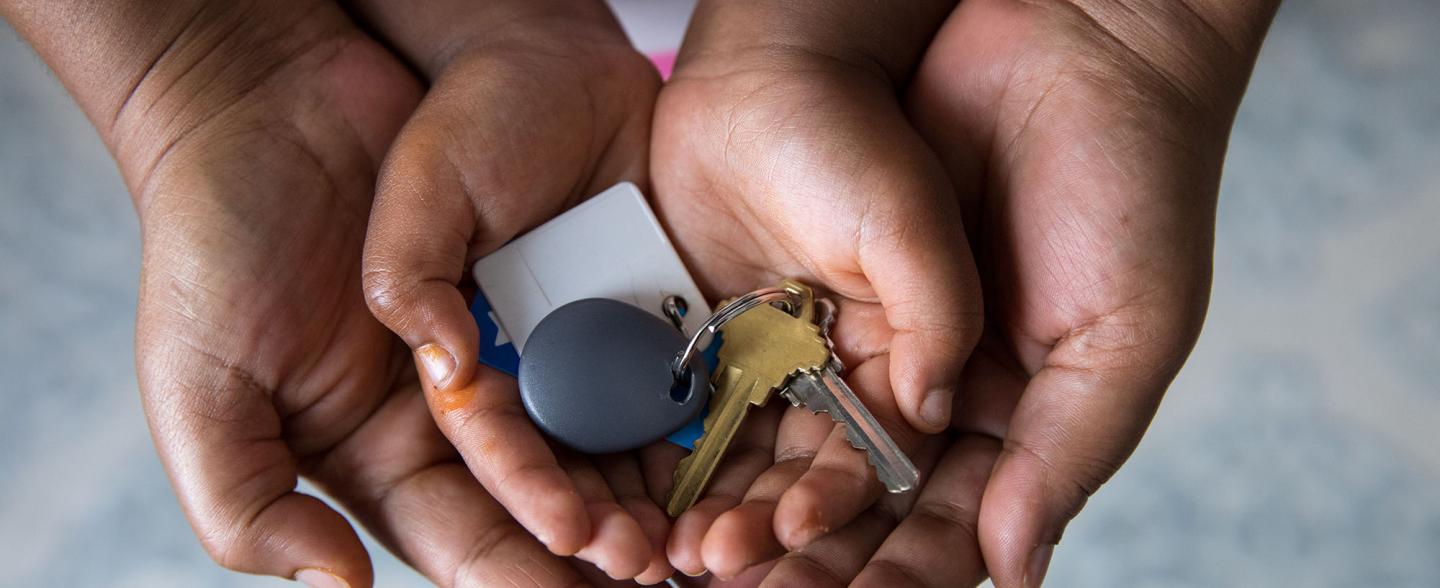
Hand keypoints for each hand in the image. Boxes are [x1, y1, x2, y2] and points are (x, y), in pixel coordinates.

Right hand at [3, 0, 663, 583]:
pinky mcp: (545, 285)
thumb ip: (248, 496)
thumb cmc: (215, 241)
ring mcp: (505, 348)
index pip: (461, 537)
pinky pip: (606, 346)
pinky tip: (694, 428)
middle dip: (592, 547)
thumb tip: (338, 583)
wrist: (265, 98)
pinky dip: (646, 389)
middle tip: (652, 571)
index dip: (515, 576)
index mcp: (378, 453)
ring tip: (684, 528)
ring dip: (634, 485)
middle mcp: (451, 416)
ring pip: (587, 436)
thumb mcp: (201, 382)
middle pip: (538, 503)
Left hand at [650, 0, 1278, 583]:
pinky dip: (742, 419)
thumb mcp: (1126, 333)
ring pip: (812, 444)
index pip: (956, 524)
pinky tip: (700, 467)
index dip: (903, 575)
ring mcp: (884, 337)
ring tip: (713, 552)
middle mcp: (946, 391)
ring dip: (766, 501)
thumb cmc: (1132, 188)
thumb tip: (1014, 569)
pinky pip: (776, 363)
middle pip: (872, 501)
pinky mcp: (829, 282)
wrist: (1074, 39)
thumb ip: (1066, 452)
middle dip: (817, 554)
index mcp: (1022, 418)